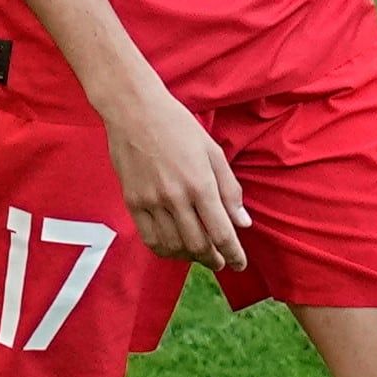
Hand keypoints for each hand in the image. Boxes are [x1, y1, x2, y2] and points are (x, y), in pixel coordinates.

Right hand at [103, 86, 249, 268]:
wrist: (134, 111)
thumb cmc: (178, 126)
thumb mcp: (213, 152)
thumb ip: (230, 190)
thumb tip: (243, 222)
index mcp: (201, 184)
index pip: (222, 232)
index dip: (234, 254)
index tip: (240, 264)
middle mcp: (176, 197)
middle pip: (198, 245)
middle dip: (213, 259)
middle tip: (221, 261)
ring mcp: (151, 201)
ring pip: (174, 245)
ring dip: (190, 256)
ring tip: (199, 254)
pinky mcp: (132, 202)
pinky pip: (149, 238)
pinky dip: (164, 250)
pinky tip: (173, 248)